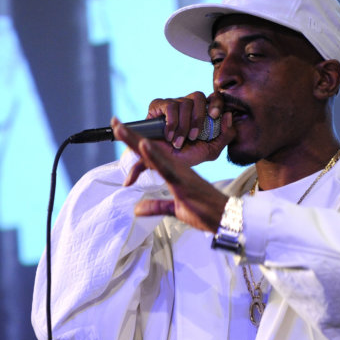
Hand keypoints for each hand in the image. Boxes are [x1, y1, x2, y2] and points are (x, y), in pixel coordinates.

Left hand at [111, 116, 230, 232]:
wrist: (226, 217)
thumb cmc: (204, 212)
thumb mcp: (175, 210)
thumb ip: (156, 206)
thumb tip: (136, 210)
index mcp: (172, 172)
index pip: (148, 156)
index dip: (133, 143)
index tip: (118, 129)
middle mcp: (175, 168)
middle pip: (148, 149)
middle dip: (130, 135)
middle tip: (114, 121)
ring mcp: (179, 172)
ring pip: (154, 153)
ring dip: (138, 140)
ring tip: (121, 128)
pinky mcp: (183, 180)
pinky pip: (166, 166)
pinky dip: (154, 155)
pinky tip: (144, 145)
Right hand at [121, 92, 235, 186]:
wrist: (163, 163)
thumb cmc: (186, 156)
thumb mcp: (211, 150)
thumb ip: (226, 135)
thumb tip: (228, 115)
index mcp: (202, 112)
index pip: (213, 97)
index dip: (216, 102)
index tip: (214, 116)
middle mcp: (188, 105)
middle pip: (198, 96)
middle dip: (198, 117)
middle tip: (194, 136)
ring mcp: (173, 103)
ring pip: (184, 103)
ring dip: (183, 127)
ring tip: (178, 143)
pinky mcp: (158, 106)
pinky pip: (170, 107)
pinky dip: (171, 123)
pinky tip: (169, 136)